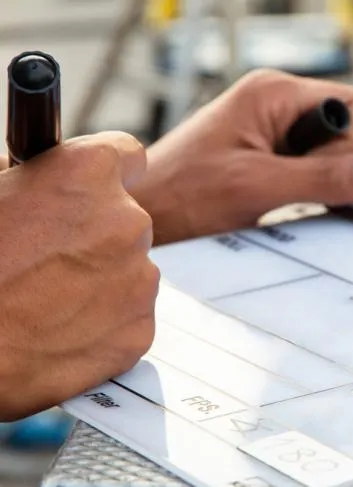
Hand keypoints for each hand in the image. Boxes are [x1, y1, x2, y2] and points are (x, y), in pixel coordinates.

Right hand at [0, 132, 158, 420]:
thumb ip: (23, 174)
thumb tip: (37, 171)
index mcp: (87, 174)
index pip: (127, 155)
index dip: (108, 172)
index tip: (96, 188)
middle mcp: (126, 222)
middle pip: (127, 221)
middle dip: (97, 235)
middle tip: (52, 259)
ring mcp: (138, 281)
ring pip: (130, 271)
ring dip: (101, 280)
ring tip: (50, 301)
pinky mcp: (137, 331)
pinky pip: (128, 318)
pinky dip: (104, 324)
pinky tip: (61, 330)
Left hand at [132, 69, 352, 244]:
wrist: (145, 210)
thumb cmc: (184, 193)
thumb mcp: (256, 187)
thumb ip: (320, 178)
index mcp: (275, 95)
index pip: (350, 105)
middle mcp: (278, 104)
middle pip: (351, 122)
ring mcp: (274, 128)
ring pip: (338, 144)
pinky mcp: (269, 153)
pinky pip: (317, 162)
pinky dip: (337, 181)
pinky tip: (350, 201)